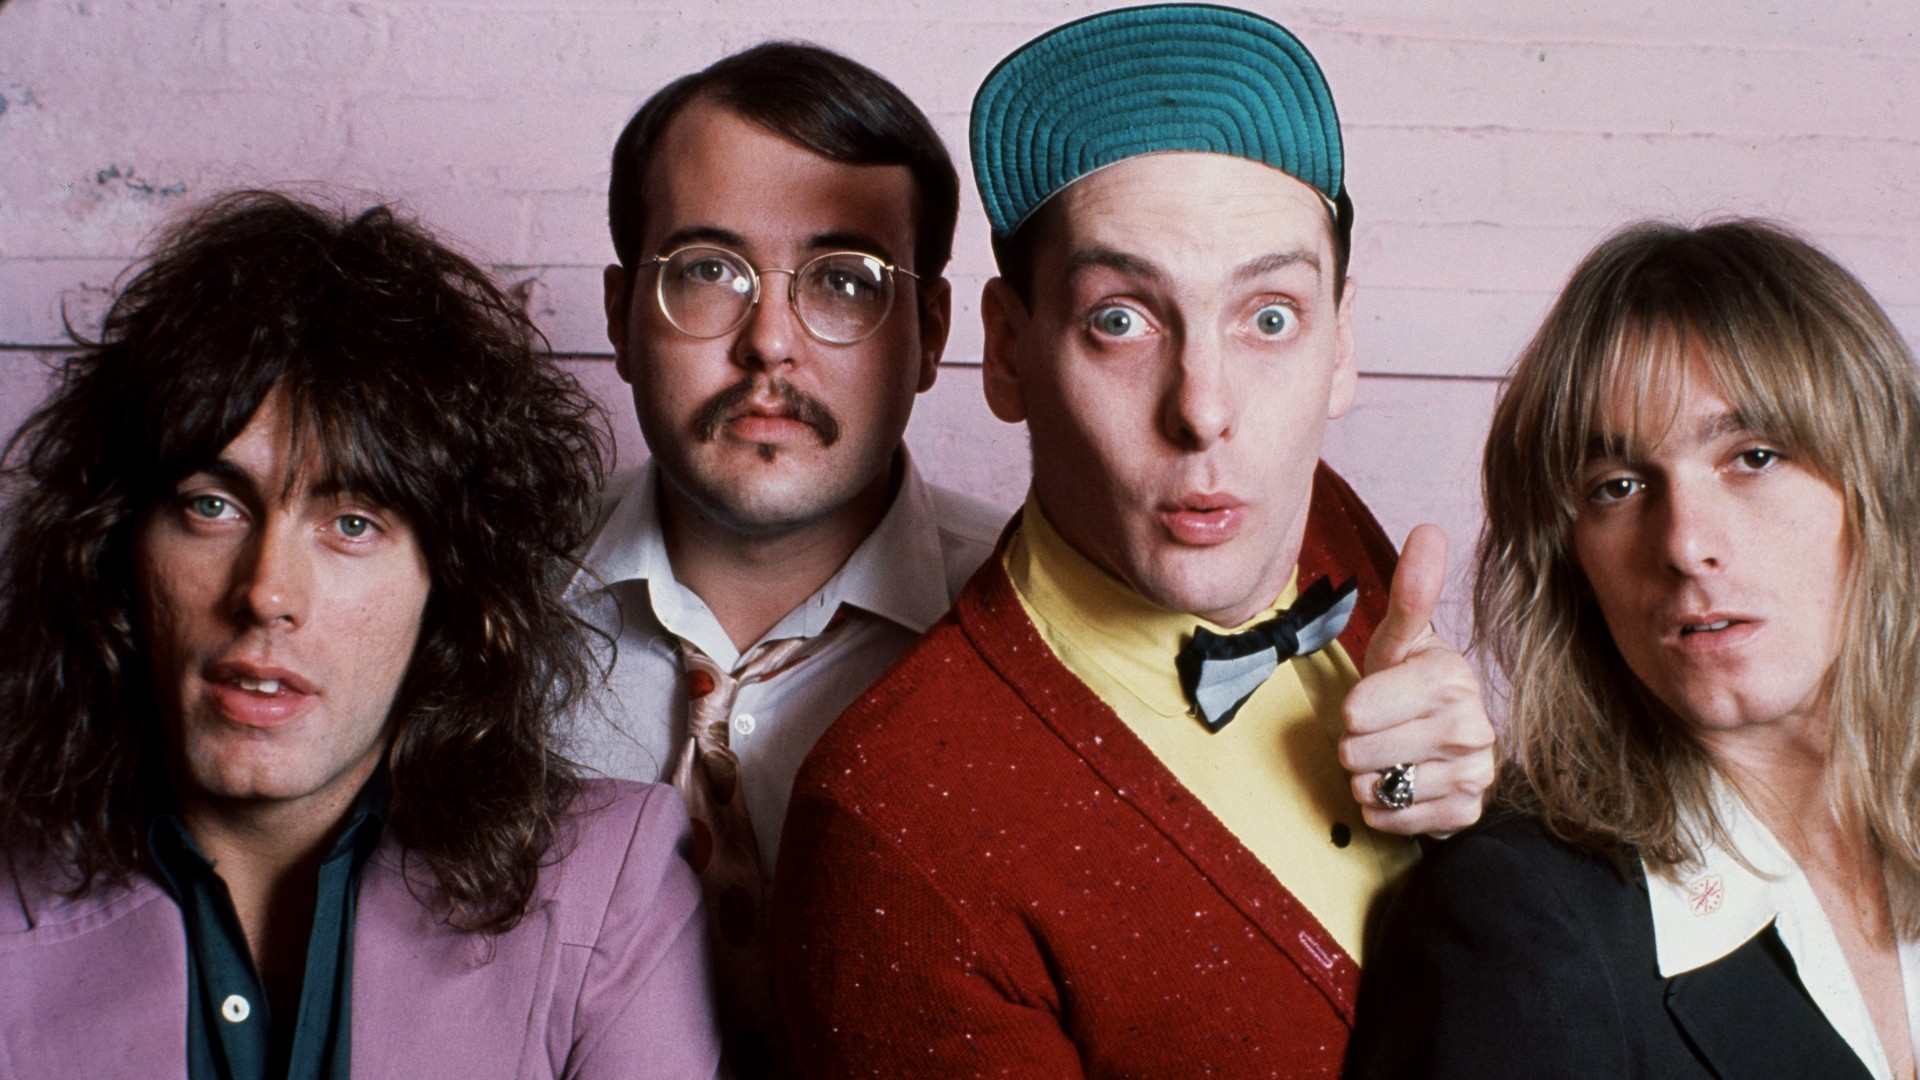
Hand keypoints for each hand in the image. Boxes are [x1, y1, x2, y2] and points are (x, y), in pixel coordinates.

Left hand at [1339, 524, 1496, 835]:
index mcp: (1450, 678)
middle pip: (1360, 752)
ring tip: (1390, 758)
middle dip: (1355, 746)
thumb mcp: (1400, 640)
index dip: (1351, 710)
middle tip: (1379, 732)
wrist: (1440, 746)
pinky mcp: (1466, 814)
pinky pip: (1391, 821)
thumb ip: (1410, 592)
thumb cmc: (1409, 687)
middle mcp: (1472, 727)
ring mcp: (1474, 774)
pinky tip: (1401, 787)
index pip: (1357, 711)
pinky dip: (1382, 810)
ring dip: (1367, 778)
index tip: (1369, 703)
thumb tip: (1429, 530)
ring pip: (1374, 787)